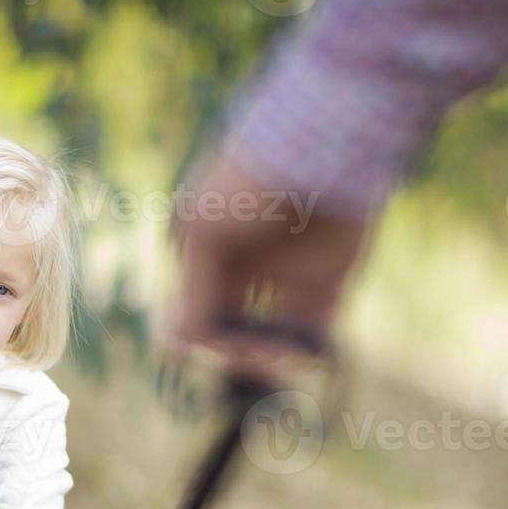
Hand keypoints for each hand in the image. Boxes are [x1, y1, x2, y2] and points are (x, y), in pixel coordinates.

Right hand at [171, 153, 368, 381]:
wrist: (320, 148)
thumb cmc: (250, 183)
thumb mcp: (204, 232)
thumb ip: (193, 292)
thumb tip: (177, 344)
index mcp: (210, 252)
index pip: (200, 310)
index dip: (204, 336)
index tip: (213, 347)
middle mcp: (247, 266)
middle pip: (235, 327)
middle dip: (236, 350)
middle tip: (249, 358)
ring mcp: (289, 274)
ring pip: (272, 335)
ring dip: (269, 356)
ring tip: (275, 359)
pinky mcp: (330, 280)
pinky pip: (315, 329)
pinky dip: (307, 349)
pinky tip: (299, 353)